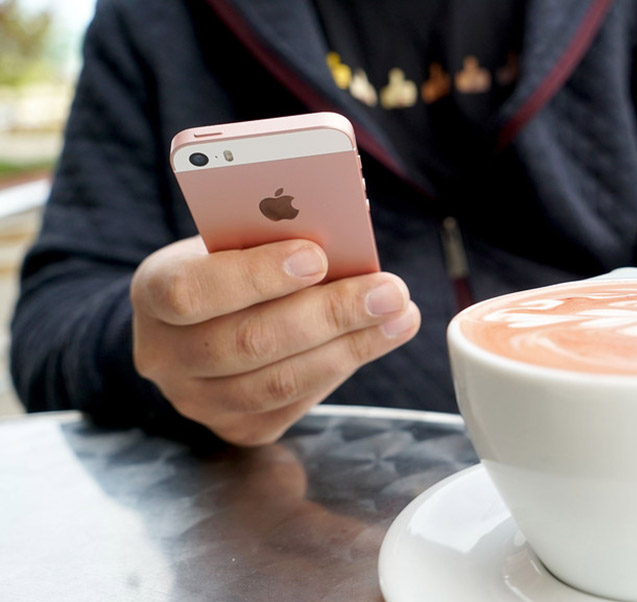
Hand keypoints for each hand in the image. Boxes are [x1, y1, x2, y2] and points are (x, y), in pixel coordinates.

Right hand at [130, 236, 419, 445]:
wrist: (195, 328)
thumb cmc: (223, 268)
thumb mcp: (230, 241)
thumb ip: (270, 239)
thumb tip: (346, 232)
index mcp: (153, 292)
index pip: (192, 291)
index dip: (256, 275)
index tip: (317, 256)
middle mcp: (164, 355)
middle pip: (249, 343)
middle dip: (329, 314)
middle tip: (388, 290)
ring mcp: (197, 401)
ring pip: (279, 383)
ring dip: (350, 347)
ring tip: (398, 315)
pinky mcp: (237, 428)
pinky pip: (294, 405)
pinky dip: (342, 368)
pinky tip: (377, 339)